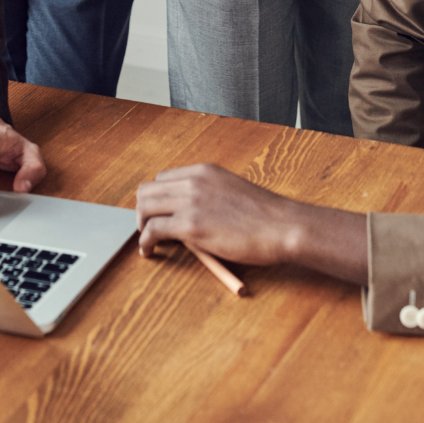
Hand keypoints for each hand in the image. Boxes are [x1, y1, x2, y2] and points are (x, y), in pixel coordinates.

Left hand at [136, 163, 303, 264]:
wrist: (282, 226)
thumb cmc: (264, 216)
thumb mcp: (231, 192)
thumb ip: (207, 196)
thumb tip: (189, 214)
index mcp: (203, 171)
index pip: (163, 178)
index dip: (157, 199)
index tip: (160, 215)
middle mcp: (193, 181)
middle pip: (148, 190)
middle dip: (144, 211)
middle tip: (149, 230)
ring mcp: (191, 201)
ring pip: (145, 207)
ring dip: (142, 225)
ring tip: (149, 241)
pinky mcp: (191, 226)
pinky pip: (153, 230)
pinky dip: (146, 242)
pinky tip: (150, 251)